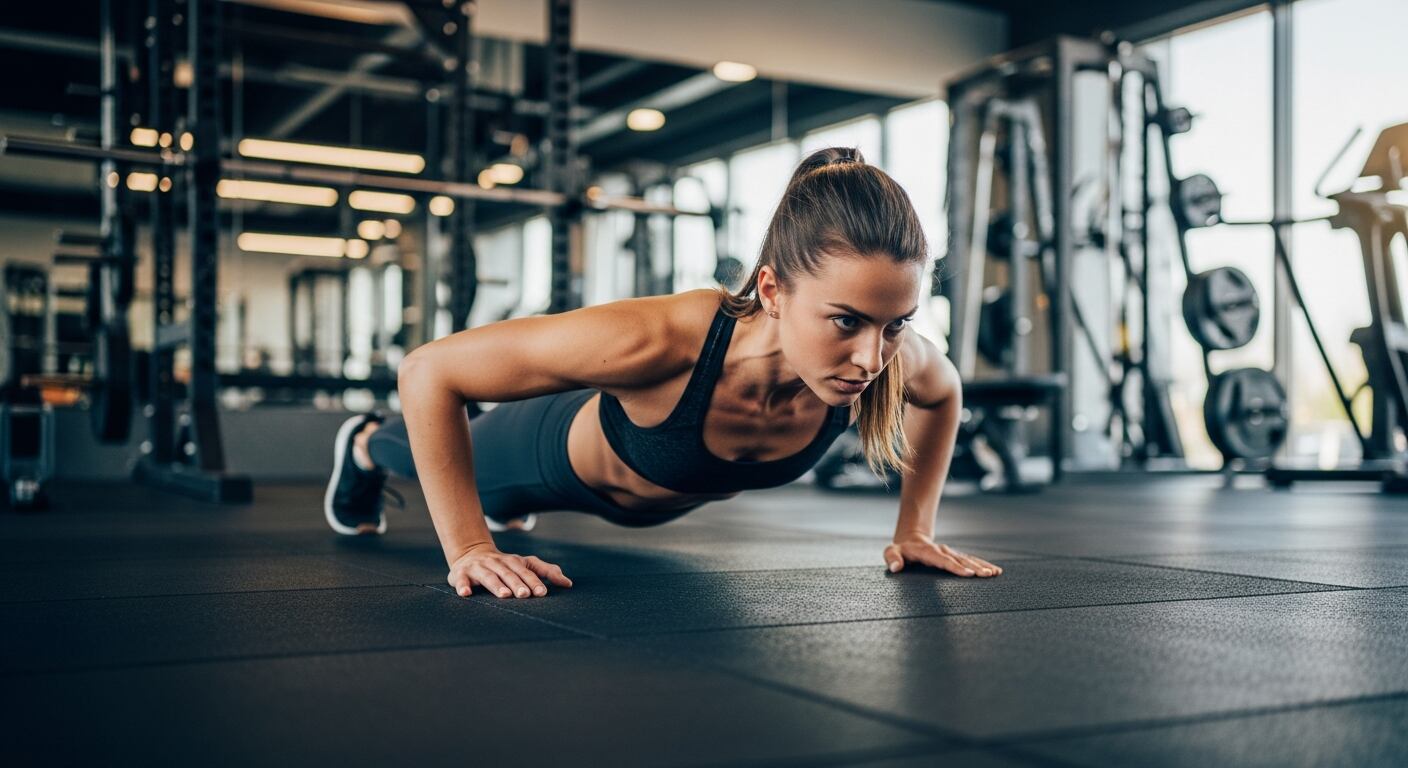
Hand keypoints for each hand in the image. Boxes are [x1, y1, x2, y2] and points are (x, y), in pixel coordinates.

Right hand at [447, 543, 572, 597]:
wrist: (470, 553)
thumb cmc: (504, 565)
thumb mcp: (524, 564)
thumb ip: (546, 571)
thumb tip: (568, 583)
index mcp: (513, 561)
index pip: (526, 571)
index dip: (534, 581)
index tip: (543, 593)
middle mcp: (497, 563)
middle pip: (509, 574)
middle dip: (517, 584)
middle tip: (525, 595)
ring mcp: (479, 567)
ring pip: (489, 576)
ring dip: (496, 585)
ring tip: (504, 595)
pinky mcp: (461, 574)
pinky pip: (462, 580)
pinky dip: (463, 586)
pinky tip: (466, 594)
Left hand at [883, 534, 1002, 577]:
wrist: (911, 538)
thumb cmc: (900, 549)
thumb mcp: (891, 551)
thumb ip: (892, 558)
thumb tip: (895, 567)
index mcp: (928, 551)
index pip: (942, 560)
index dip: (955, 567)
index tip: (968, 574)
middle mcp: (942, 550)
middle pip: (959, 560)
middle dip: (974, 568)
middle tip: (987, 575)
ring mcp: (950, 552)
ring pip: (968, 559)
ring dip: (981, 566)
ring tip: (994, 573)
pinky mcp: (955, 556)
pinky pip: (971, 560)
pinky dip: (983, 564)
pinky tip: (995, 571)